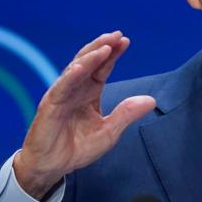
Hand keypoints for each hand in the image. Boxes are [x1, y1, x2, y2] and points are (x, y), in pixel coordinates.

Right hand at [14, 31, 155, 198]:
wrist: (53, 166)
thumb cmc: (77, 148)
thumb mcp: (109, 132)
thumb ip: (127, 114)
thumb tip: (151, 100)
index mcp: (88, 93)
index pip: (102, 69)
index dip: (113, 55)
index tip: (126, 41)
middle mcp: (74, 90)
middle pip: (89, 62)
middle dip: (102, 47)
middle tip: (117, 35)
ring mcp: (61, 96)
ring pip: (75, 70)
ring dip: (90, 57)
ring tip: (104, 46)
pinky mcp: (50, 107)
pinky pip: (60, 88)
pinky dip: (70, 77)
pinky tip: (81, 67)